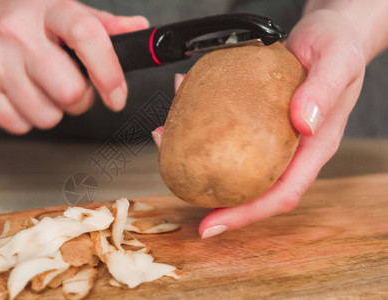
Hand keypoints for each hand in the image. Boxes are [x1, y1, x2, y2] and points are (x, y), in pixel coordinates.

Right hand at [0, 0, 147, 133]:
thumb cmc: (12, 21)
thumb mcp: (55, 11)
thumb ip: (99, 24)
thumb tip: (140, 28)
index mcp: (46, 8)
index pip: (87, 35)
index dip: (110, 72)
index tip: (117, 96)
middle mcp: (17, 32)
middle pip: (71, 92)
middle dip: (78, 100)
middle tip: (67, 88)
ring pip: (47, 116)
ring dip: (50, 110)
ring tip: (34, 87)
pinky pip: (19, 125)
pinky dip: (23, 118)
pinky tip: (13, 95)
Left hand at [153, 10, 365, 237]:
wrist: (332, 31)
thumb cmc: (339, 47)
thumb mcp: (337, 62)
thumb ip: (323, 91)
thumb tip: (304, 124)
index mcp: (314, 148)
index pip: (280, 194)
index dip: (246, 214)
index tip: (211, 224)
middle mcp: (291, 148)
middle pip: (249, 186)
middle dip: (211, 193)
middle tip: (177, 186)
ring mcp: (272, 135)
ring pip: (232, 158)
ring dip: (196, 153)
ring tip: (165, 136)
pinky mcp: (256, 118)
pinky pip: (226, 128)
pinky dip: (201, 121)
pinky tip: (181, 105)